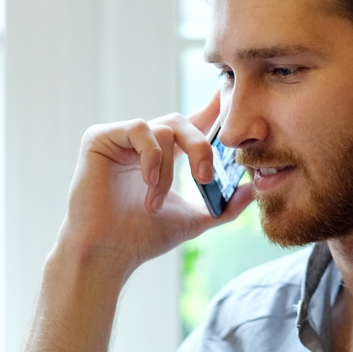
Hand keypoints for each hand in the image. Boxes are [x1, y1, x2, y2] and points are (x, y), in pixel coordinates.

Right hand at [56, 92, 252, 279]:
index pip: (192, 123)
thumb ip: (223, 207)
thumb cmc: (142, 238)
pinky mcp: (100, 137)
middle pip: (183, 122)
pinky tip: (147, 182)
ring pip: (165, 129)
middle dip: (202, 148)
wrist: (107, 253)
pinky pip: (138, 129)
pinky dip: (151, 156)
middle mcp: (142, 142)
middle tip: (205, 178)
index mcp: (163, 155)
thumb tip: (252, 190)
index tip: (229, 98)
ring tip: (157, 201)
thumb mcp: (193, 220)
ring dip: (169, 169)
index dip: (212, 108)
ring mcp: (120, 138)